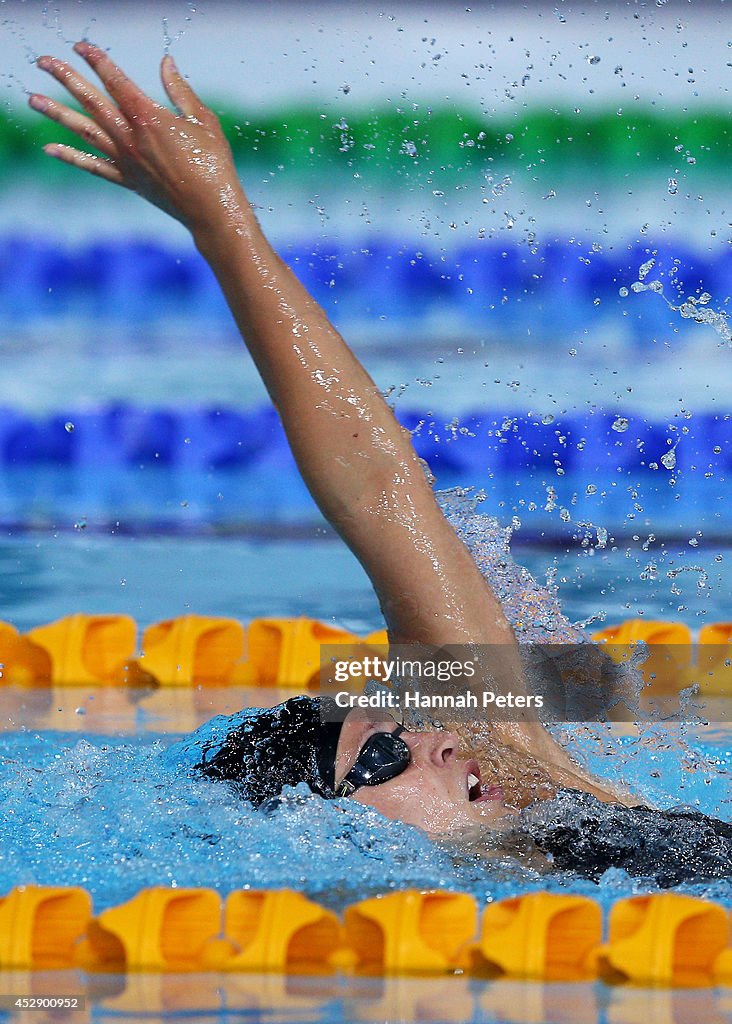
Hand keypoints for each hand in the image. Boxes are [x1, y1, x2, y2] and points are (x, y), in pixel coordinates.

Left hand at [29, 42, 246, 234]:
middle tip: (43, 62)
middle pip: (91, 101)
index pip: (115, 81)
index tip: (81, 46)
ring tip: (33, 100)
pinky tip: (50, 148)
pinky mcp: (127, 180)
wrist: (211, 209)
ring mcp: (126, 160)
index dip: (97, 60)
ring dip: (56, 114)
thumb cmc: (214, 163)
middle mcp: (131, 138)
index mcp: (149, 118)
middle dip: (66, 78)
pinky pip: (93, 166)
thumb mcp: (202, 120)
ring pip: (84, 131)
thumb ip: (180, 90)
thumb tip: (165, 63)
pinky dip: (71, 157)